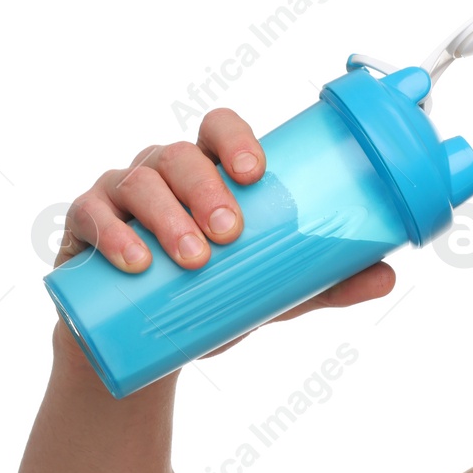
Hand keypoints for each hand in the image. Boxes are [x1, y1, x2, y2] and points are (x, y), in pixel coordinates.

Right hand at [56, 108, 394, 358]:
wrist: (147, 342)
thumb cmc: (213, 294)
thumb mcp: (272, 290)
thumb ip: (324, 281)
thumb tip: (387, 275)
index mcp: (211, 172)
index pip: (220, 130)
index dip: (236, 139)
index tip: (258, 171)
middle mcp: (164, 172)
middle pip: (179, 156)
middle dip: (206, 188)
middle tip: (232, 232)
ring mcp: (120, 193)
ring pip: (138, 183)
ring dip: (167, 218)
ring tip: (194, 259)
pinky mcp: (85, 225)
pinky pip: (90, 214)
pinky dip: (113, 236)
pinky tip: (136, 261)